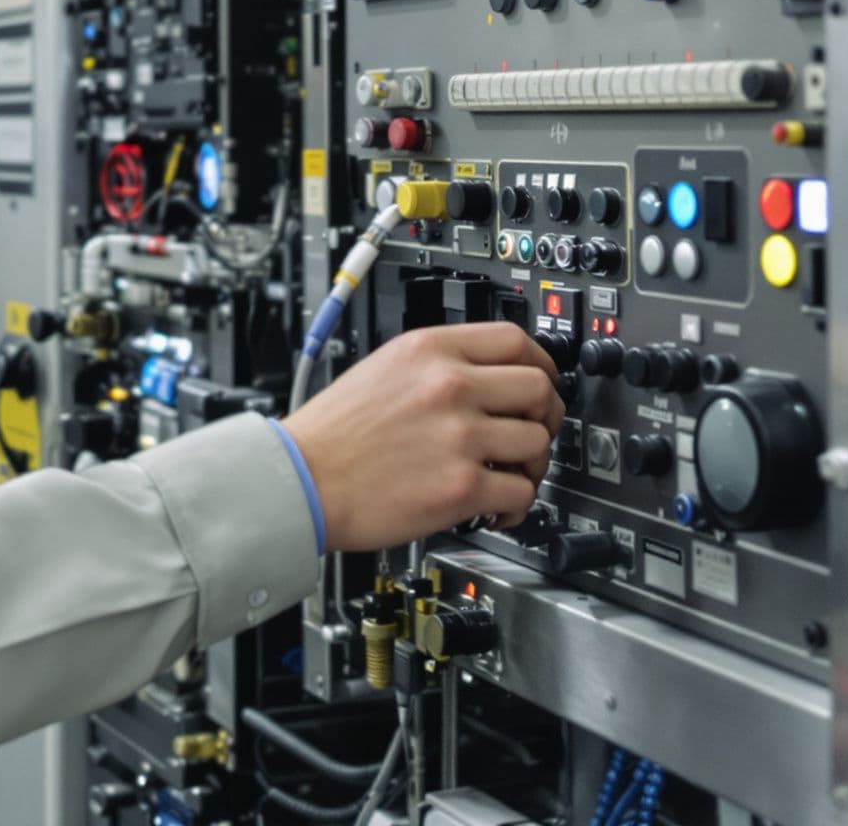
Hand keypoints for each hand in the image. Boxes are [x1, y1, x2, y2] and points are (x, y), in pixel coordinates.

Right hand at [281, 323, 566, 552]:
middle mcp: (450, 386)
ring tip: (511, 476)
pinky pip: (521, 493)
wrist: (300, 481)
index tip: (543, 380)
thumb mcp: (384, 368)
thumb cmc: (332, 434)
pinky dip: (518, 506)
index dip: (541, 363)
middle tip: (536, 431)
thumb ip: (437, 364)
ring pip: (538, 443)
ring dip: (533, 465)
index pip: (515, 339)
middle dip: (547, 415)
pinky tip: (498, 508)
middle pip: (539, 388)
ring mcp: (459, 436)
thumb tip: (486, 378)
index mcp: (430, 350)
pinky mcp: (462, 486)